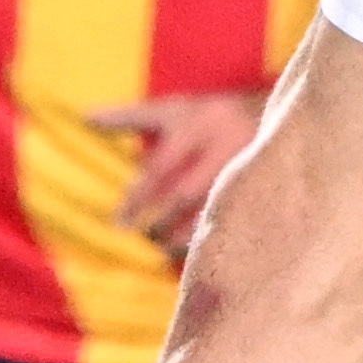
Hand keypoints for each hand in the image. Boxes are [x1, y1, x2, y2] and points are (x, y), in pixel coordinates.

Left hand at [89, 88, 264, 256]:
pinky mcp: (263, 187)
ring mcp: (248, 167)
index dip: (138, 198)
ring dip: (185, 236)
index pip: (160, 167)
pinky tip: (196, 252)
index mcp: (197, 123)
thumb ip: (130, 117)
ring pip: (212, 211)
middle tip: (142, 239)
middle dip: (161, 222)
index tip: (118, 223)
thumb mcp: (173, 109)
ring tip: (163, 250)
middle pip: (185, 193)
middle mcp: (223, 144)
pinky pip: (236, 220)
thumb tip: (84, 118)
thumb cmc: (210, 115)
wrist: (277, 113)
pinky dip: (213, 237)